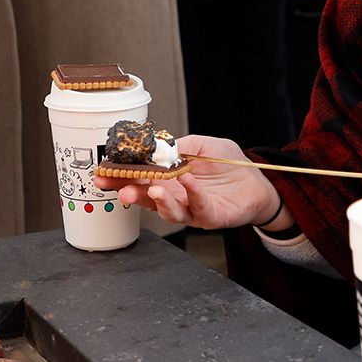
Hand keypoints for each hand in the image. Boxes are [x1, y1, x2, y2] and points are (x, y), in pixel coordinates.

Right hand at [95, 134, 280, 230]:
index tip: (104, 172)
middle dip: (131, 193)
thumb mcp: (202, 144)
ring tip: (154, 187)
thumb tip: (159, 146)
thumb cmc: (228, 163)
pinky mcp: (210, 217)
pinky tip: (187, 180)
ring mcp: (191, 210)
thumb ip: (180, 145)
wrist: (257, 181)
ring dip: (159, 200)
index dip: (121, 177)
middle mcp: (175, 198)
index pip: (139, 179)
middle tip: (120, 188)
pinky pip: (199, 208)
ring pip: (169, 211)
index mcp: (167, 180)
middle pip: (147, 199)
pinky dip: (192, 194)